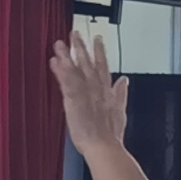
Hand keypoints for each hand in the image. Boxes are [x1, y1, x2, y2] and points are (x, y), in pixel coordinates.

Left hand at [47, 30, 125, 156]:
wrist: (105, 146)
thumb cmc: (111, 135)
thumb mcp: (120, 111)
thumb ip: (121, 93)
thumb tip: (124, 80)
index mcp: (107, 91)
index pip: (103, 66)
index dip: (100, 51)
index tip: (97, 39)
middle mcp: (96, 88)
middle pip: (88, 63)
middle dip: (82, 47)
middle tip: (75, 33)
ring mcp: (85, 93)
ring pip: (76, 69)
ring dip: (68, 55)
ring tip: (60, 43)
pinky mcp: (74, 100)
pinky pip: (66, 81)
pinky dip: (61, 71)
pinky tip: (55, 61)